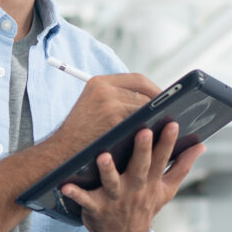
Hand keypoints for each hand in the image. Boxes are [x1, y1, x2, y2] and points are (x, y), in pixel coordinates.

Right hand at [47, 73, 162, 163]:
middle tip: (171, 115)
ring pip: (145, 109)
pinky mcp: (115, 121)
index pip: (138, 79)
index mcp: (99, 82)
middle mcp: (104, 88)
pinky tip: (156, 138)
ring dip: (156, 119)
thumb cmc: (79, 134)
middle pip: (145, 92)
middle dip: (159, 105)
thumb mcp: (92, 106)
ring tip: (166, 127)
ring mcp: (110, 104)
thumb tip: (149, 102)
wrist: (61, 153)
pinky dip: (149, 131)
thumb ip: (115, 98)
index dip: (155, 89)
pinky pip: (141, 124)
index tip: (165, 99)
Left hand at [61, 121, 204, 231]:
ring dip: (107, 170)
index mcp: (151, 181)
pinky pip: (84, 200)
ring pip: (112, 182)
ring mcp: (115, 199)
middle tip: (144, 131)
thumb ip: (182, 167)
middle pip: (140, 167)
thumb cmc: (144, 208)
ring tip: (103, 156)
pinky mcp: (96, 208)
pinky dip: (75, 194)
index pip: (162, 159)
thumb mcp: (166, 190)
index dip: (168, 142)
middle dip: (143, 150)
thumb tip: (201, 146)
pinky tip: (66, 185)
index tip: (173, 123)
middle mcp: (134, 188)